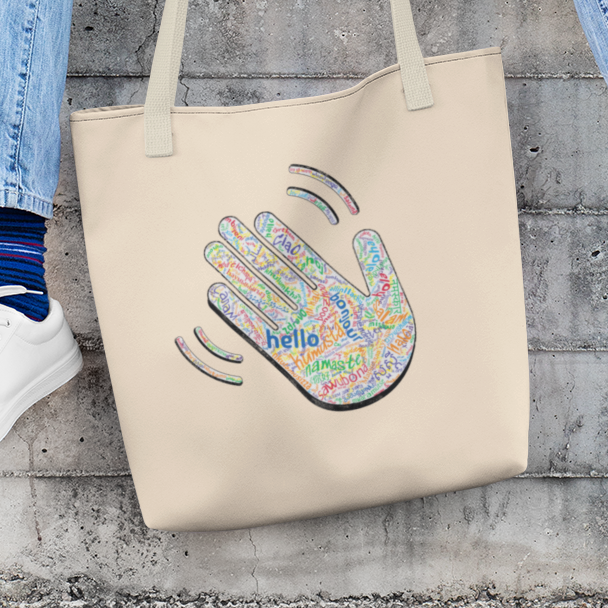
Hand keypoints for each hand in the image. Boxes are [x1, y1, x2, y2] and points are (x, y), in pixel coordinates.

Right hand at [204, 211, 414, 409]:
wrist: (385, 389)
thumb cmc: (392, 348)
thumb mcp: (390, 300)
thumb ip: (377, 268)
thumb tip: (365, 234)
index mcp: (334, 291)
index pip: (300, 258)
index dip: (280, 239)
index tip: (261, 218)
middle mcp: (310, 307)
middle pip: (274, 272)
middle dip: (251, 250)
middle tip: (226, 226)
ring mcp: (296, 329)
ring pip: (260, 295)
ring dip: (238, 274)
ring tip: (215, 252)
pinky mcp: (287, 355)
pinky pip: (257, 330)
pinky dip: (237, 312)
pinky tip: (219, 294)